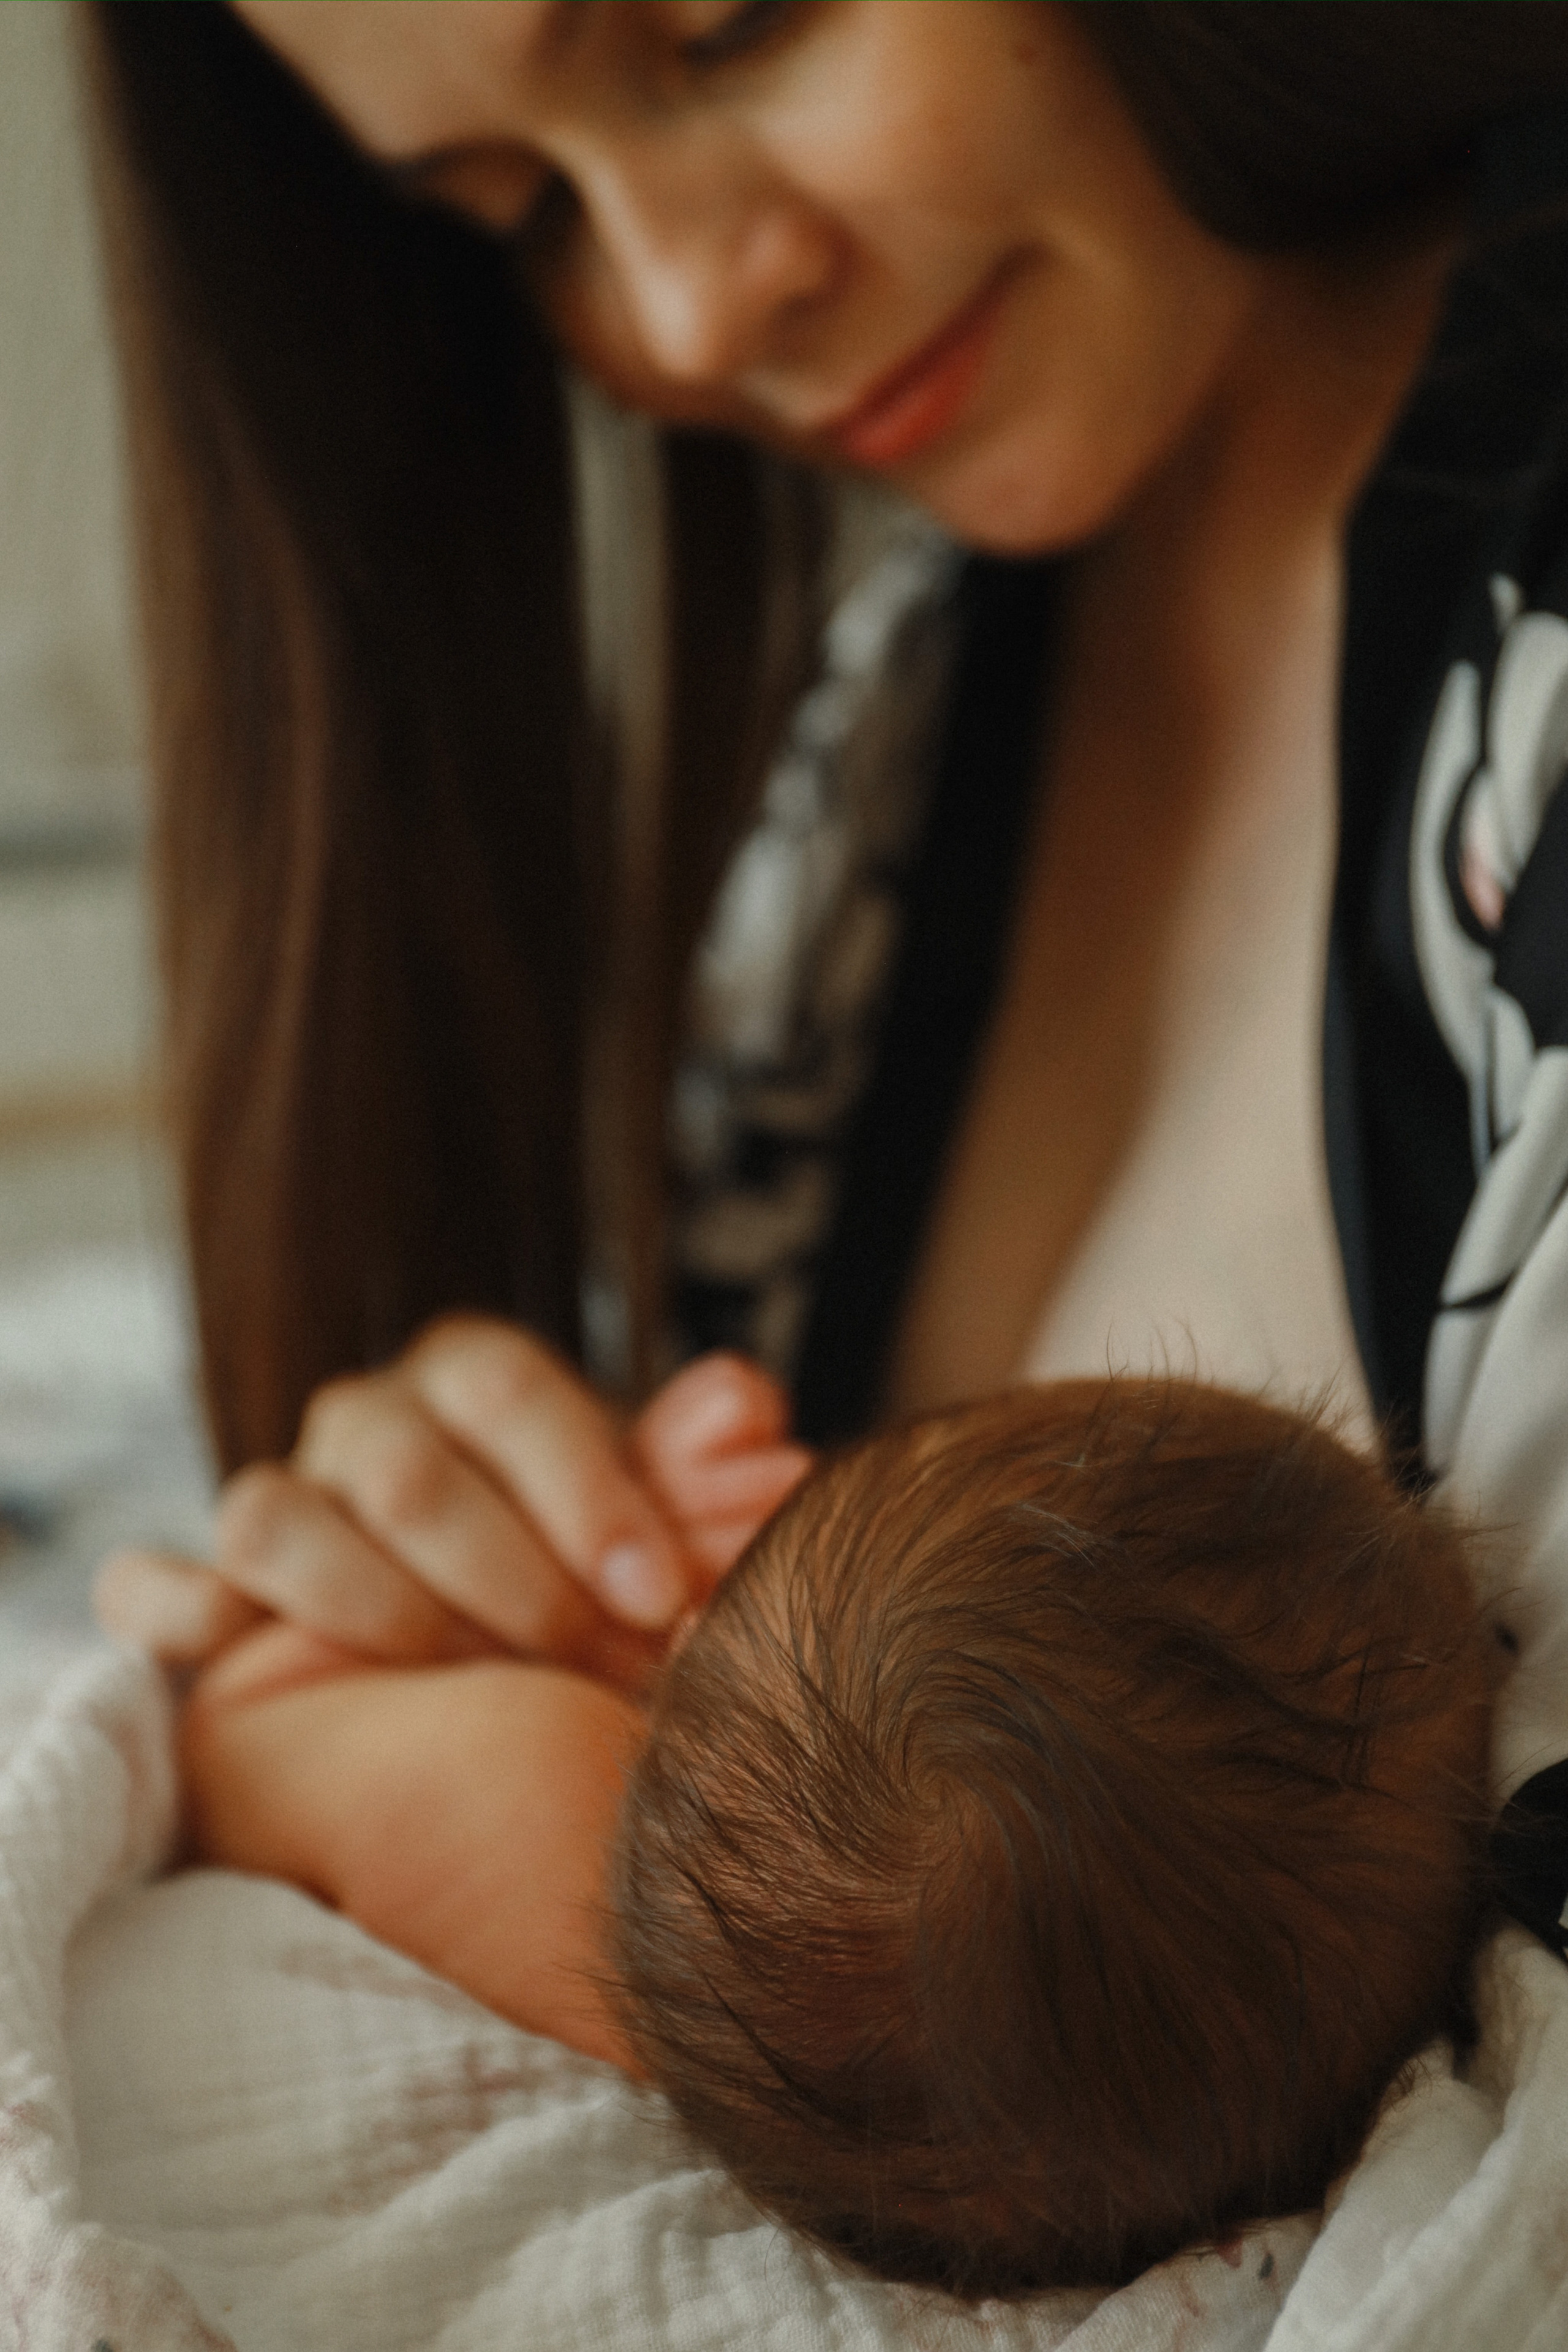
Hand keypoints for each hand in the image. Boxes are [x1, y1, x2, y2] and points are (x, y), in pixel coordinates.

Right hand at [95, 1318, 810, 1688]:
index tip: (659, 1594)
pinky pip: (149, 1585)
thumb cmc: (591, 1614)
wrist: (498, 1708)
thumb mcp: (655, 1552)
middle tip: (583, 1661)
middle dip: (503, 1574)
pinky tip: (238, 1653)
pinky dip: (181, 1612)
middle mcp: (367, 1431)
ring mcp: (278, 1508)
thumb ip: (696, 1482)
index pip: (505, 1386)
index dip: (585, 1486)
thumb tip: (748, 1405)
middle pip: (399, 1462)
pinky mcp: (203, 1599)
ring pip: (272, 1511)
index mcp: (471, 1390)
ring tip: (450, 1678)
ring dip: (369, 1604)